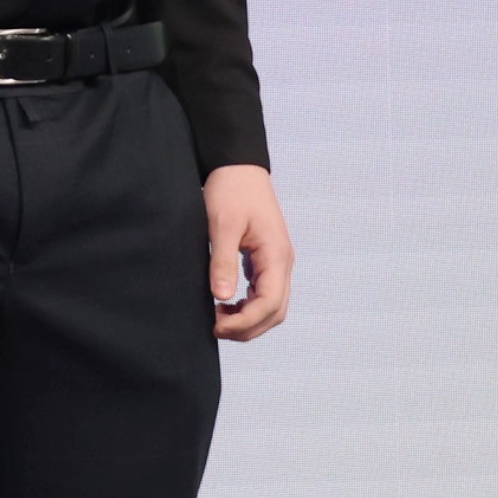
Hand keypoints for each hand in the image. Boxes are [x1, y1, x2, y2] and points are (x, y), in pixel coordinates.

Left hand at [206, 164, 292, 339]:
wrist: (239, 167)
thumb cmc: (231, 190)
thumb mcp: (222, 225)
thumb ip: (223, 261)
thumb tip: (222, 297)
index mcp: (276, 256)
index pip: (270, 303)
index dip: (245, 321)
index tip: (217, 327)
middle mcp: (282, 263)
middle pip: (275, 311)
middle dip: (248, 327)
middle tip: (215, 329)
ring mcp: (277, 262)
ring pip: (272, 305)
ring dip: (249, 319)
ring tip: (218, 320)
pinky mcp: (266, 259)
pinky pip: (265, 292)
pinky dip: (249, 305)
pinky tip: (226, 304)